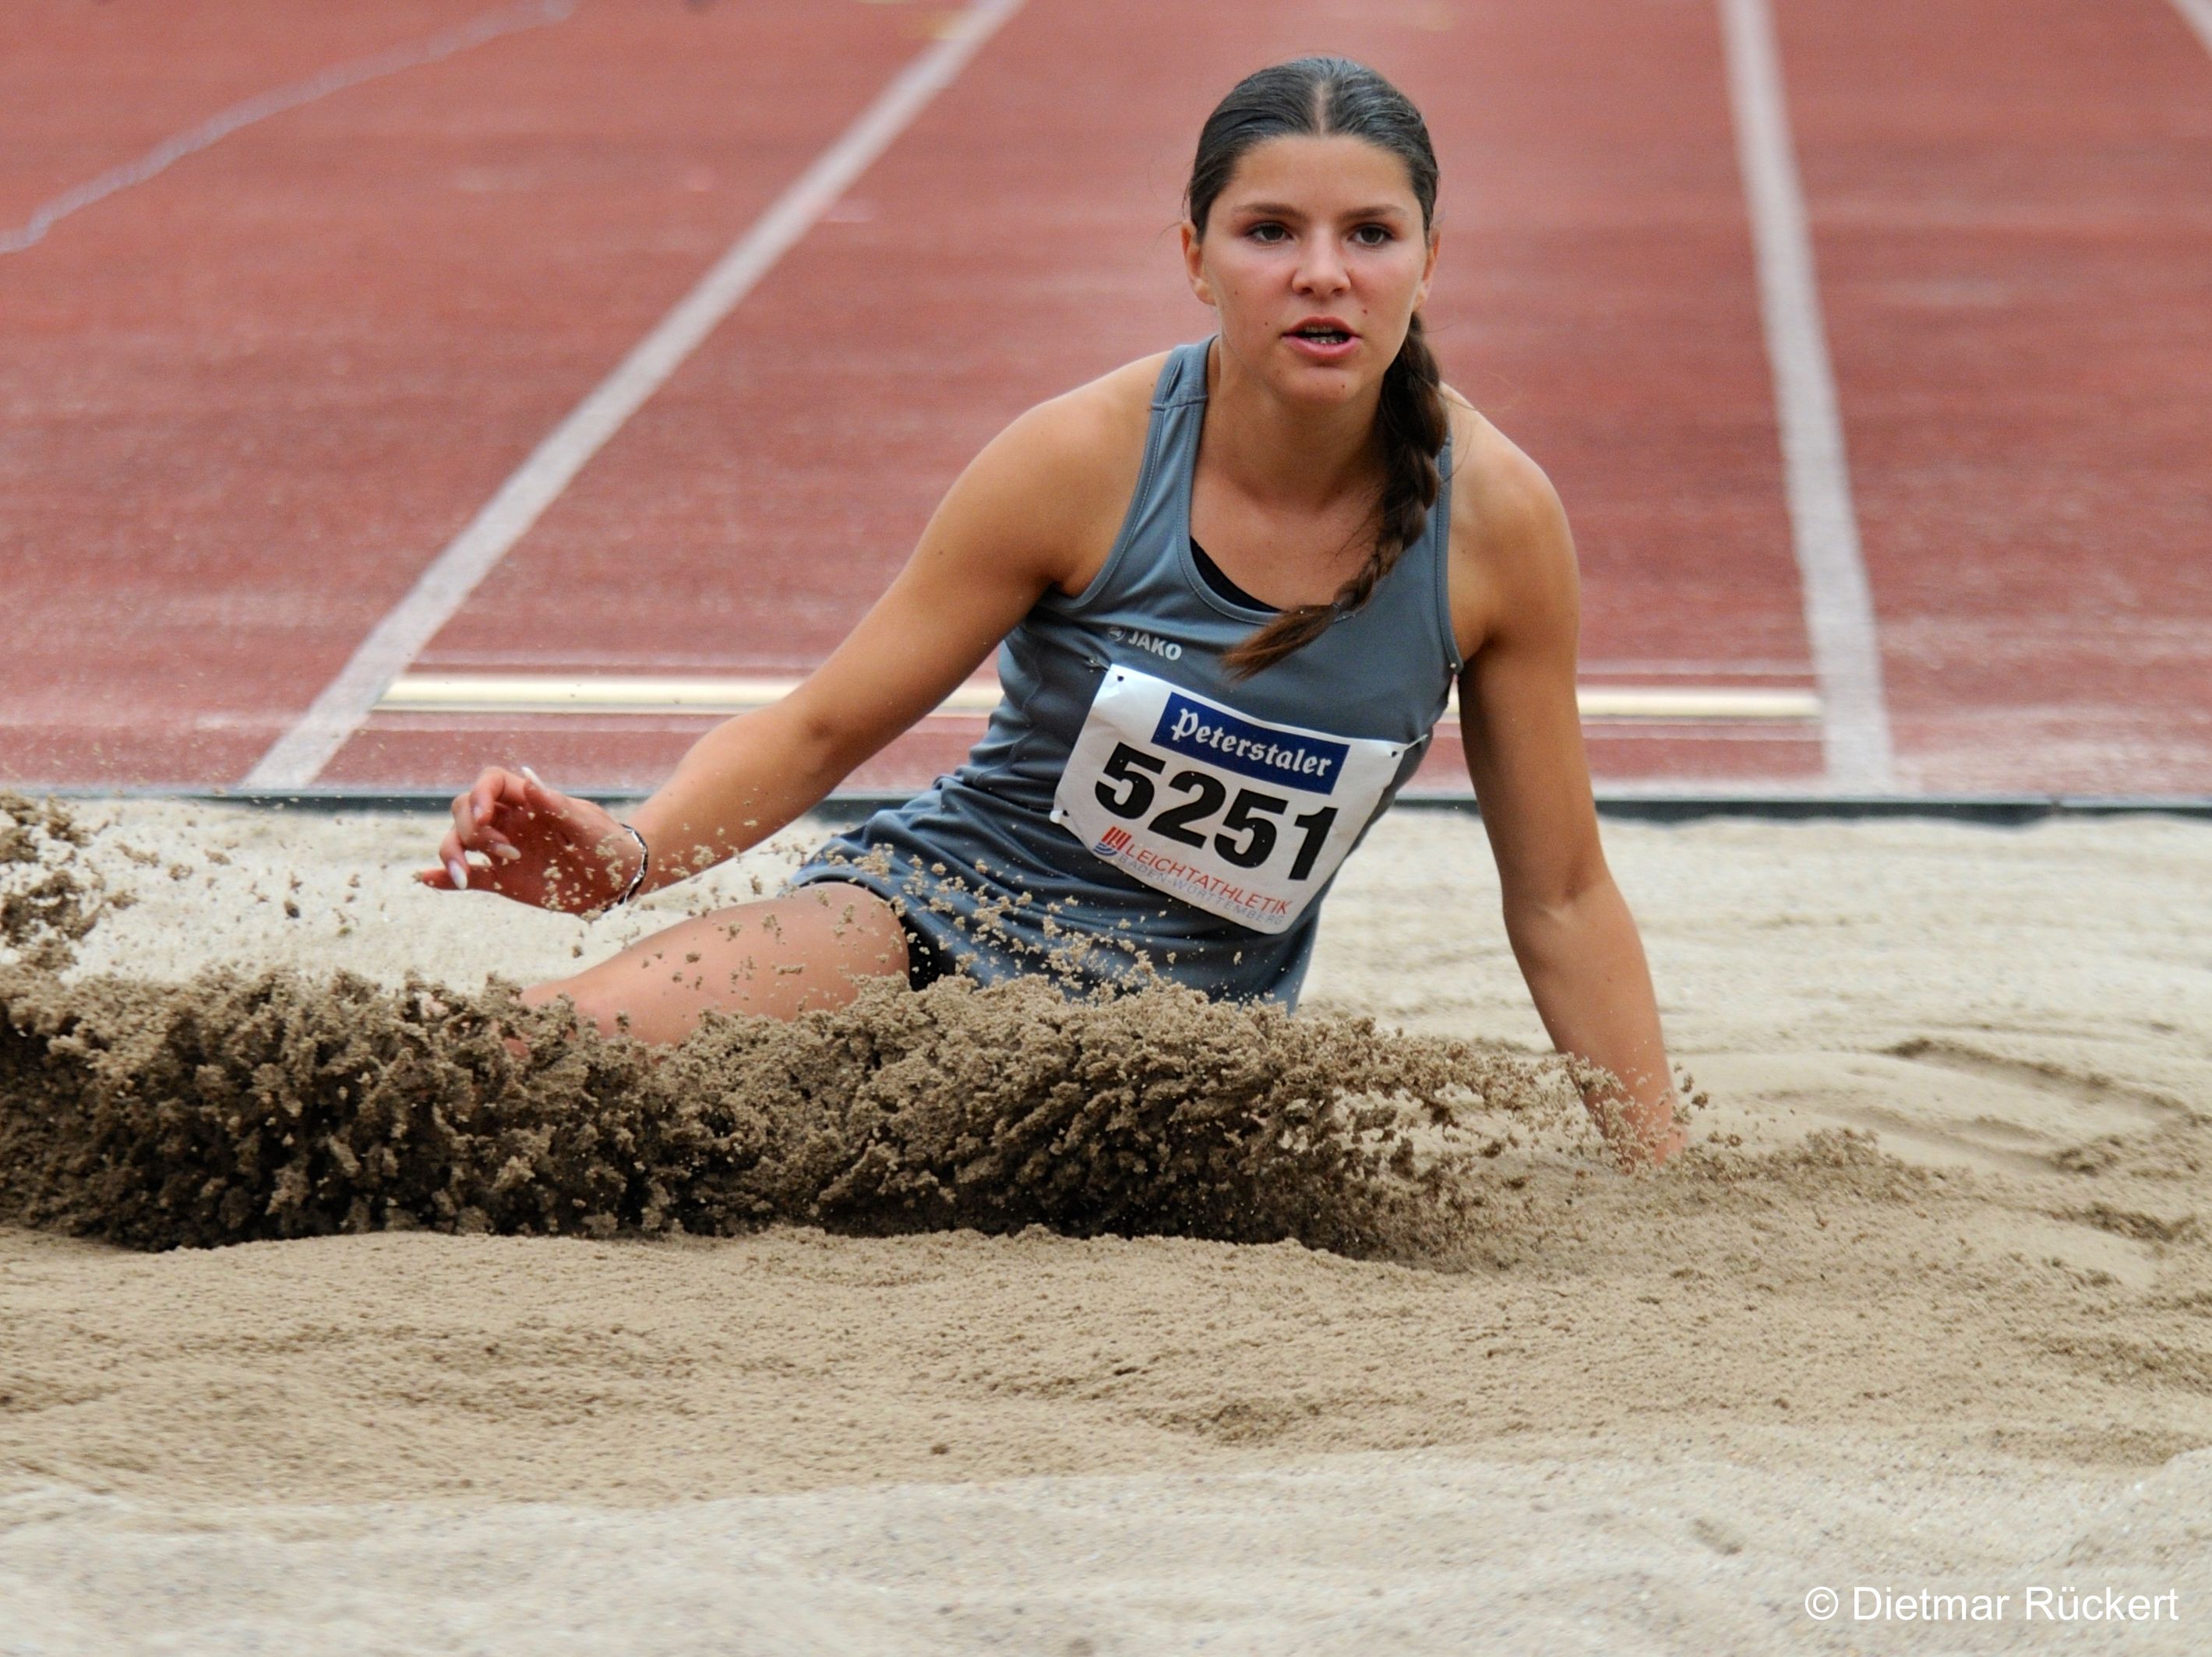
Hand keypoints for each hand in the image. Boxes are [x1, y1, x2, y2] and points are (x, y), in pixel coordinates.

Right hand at [416, 766, 643, 913]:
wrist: (618, 881)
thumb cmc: (608, 846)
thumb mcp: (590, 828)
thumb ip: (559, 807)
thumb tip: (530, 781)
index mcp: (530, 802)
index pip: (491, 783)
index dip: (479, 794)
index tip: (484, 815)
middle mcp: (510, 822)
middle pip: (466, 810)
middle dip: (472, 828)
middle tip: (507, 851)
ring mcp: (503, 851)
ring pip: (459, 841)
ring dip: (454, 853)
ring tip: (464, 875)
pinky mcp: (503, 879)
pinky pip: (469, 876)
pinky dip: (445, 877)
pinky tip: (428, 879)